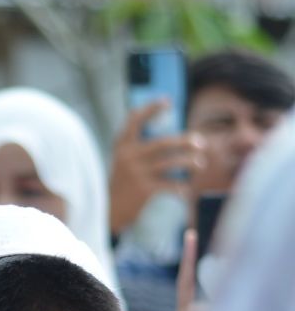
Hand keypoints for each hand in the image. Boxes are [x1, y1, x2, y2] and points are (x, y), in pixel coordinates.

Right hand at [109, 101, 205, 233]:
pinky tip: (186, 189)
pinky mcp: (144, 189)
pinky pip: (170, 185)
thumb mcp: (123, 160)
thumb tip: (169, 134)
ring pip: (172, 163)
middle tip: (201, 142)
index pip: (135, 121)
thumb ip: (138, 146)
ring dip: (190, 162)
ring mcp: (137, 173)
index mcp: (122, 146)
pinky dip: (181, 188)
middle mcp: (129, 156)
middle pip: (163, 143)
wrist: (109, 209)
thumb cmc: (122, 181)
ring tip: (200, 164)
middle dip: (185, 142)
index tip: (167, 100)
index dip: (151, 109)